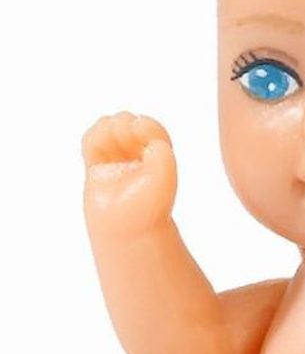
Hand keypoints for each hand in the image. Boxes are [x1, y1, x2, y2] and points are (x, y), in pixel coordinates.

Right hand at [82, 112, 176, 234]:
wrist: (127, 229)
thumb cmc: (149, 206)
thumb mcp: (165, 178)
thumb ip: (162, 154)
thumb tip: (148, 139)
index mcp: (158, 157)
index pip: (150, 129)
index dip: (144, 124)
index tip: (138, 128)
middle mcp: (137, 157)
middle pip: (128, 125)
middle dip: (123, 124)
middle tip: (123, 133)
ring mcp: (117, 162)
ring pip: (109, 130)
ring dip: (107, 127)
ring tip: (108, 136)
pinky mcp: (97, 169)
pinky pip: (92, 143)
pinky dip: (93, 136)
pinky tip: (96, 142)